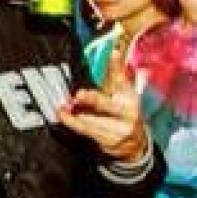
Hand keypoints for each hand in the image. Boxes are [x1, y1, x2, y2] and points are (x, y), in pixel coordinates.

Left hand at [57, 47, 147, 161]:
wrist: (135, 144)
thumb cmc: (123, 113)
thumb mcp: (122, 93)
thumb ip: (115, 74)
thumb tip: (114, 53)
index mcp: (130, 97)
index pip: (122, 79)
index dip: (117, 66)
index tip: (114, 53)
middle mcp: (128, 112)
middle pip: (106, 104)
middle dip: (92, 98)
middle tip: (79, 94)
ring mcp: (121, 128)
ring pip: (91, 118)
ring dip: (75, 111)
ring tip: (64, 105)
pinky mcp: (110, 140)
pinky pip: (85, 129)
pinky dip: (71, 121)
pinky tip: (62, 114)